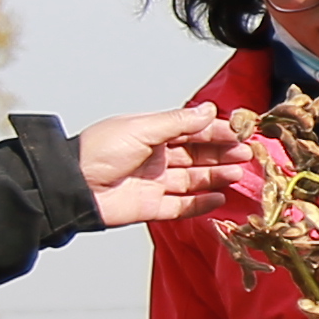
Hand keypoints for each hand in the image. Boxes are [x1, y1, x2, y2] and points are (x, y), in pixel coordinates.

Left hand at [79, 106, 258, 226]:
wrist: (71, 187)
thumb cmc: (97, 152)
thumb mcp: (141, 128)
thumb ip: (178, 122)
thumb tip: (209, 110)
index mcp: (152, 134)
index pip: (192, 131)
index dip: (216, 132)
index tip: (240, 133)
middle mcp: (155, 158)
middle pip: (197, 155)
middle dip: (222, 153)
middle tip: (247, 154)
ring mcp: (154, 183)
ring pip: (193, 180)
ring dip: (216, 176)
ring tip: (237, 173)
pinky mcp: (151, 207)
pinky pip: (181, 206)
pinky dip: (201, 203)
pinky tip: (218, 198)